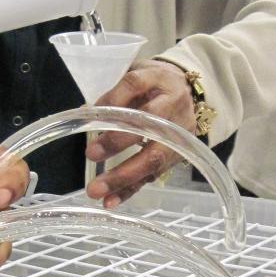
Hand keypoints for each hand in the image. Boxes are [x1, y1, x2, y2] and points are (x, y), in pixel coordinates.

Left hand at [84, 59, 195, 207]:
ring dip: (123, 177)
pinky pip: (151, 176)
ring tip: (97, 191)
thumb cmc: (155, 85)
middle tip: (91, 154)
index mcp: (162, 81)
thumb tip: (88, 115)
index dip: (114, 100)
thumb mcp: (138, 75)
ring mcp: (178, 136)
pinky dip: (129, 190)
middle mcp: (174, 108)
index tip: (91, 116)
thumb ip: (115, 94)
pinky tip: (110, 201)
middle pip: (149, 129)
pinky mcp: (175, 157)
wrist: (187, 93)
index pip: (135, 85)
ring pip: (153, 159)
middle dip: (119, 143)